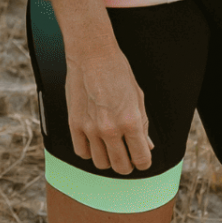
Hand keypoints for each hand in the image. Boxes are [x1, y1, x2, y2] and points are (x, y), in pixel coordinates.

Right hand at [66, 42, 152, 174]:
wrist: (93, 55)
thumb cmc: (118, 72)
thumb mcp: (138, 97)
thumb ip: (143, 125)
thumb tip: (147, 146)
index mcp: (131, 121)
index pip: (141, 158)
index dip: (144, 163)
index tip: (142, 160)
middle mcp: (110, 128)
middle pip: (121, 167)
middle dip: (128, 166)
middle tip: (128, 157)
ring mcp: (90, 128)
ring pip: (100, 163)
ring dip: (108, 160)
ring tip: (110, 149)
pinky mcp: (74, 124)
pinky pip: (81, 152)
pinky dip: (89, 152)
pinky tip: (94, 142)